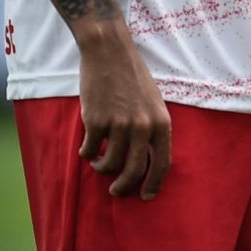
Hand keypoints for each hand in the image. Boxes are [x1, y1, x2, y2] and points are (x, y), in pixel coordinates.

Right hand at [75, 20, 169, 198]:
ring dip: (103, 168)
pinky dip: (87, 153)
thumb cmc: (133, 78)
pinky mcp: (95, 121)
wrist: (110, 54)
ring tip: (99, 163)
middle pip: (134, 170)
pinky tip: (88, 149)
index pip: (162, 163)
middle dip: (124, 186)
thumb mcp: (154, 104)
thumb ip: (152, 129)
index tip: (146, 196)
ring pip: (109, 163)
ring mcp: (119, 124)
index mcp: (162, 123)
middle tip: (117, 191)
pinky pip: (90, 149)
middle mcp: (143, 127)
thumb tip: (146, 159)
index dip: (154, 183)